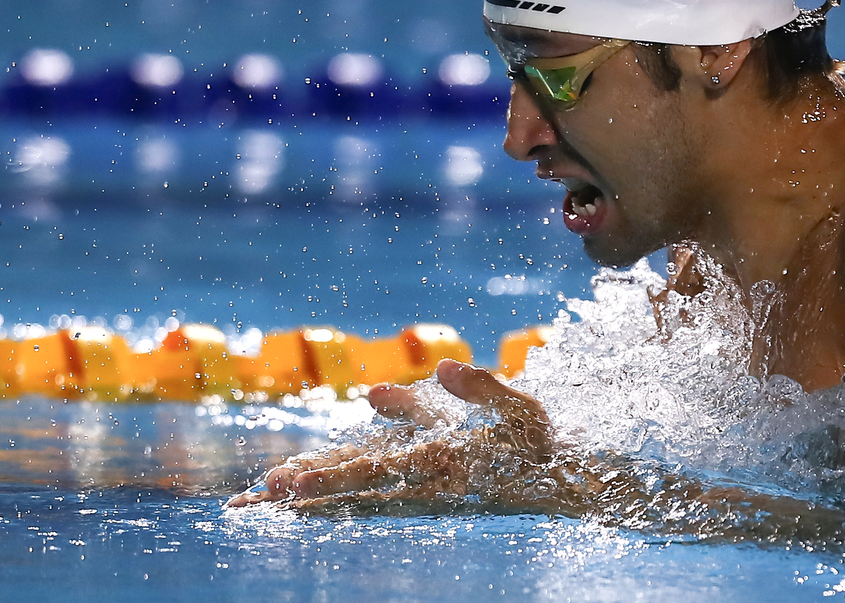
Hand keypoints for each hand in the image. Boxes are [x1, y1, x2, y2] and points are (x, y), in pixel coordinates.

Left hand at [227, 359, 553, 506]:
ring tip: (265, 499)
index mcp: (446, 461)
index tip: (294, 482)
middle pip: (358, 489)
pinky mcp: (425, 494)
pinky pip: (373, 498)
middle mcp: (427, 485)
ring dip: (315, 497)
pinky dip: (338, 499)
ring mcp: (425, 494)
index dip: (335, 476)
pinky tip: (307, 501)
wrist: (559, 484)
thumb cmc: (538, 441)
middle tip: (262, 494)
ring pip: (360, 496)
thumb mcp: (519, 408)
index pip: (380, 471)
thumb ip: (480, 388)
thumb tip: (441, 367)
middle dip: (310, 490)